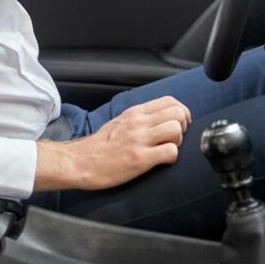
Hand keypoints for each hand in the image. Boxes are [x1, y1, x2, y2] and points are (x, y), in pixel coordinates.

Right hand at [35, 96, 191, 190]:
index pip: (169, 101)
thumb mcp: (119, 122)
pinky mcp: (140, 158)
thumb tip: (160, 119)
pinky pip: (170, 153)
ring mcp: (139, 140)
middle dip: (183, 126)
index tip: (178, 124)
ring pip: (176, 129)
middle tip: (174, 138)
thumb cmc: (100, 146)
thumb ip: (139, 118)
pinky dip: (171, 158)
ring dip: (178, 141)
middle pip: (177, 113)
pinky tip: (161, 161)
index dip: (181, 112)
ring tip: (166, 148)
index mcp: (134, 113)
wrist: (80, 162)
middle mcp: (137, 123)